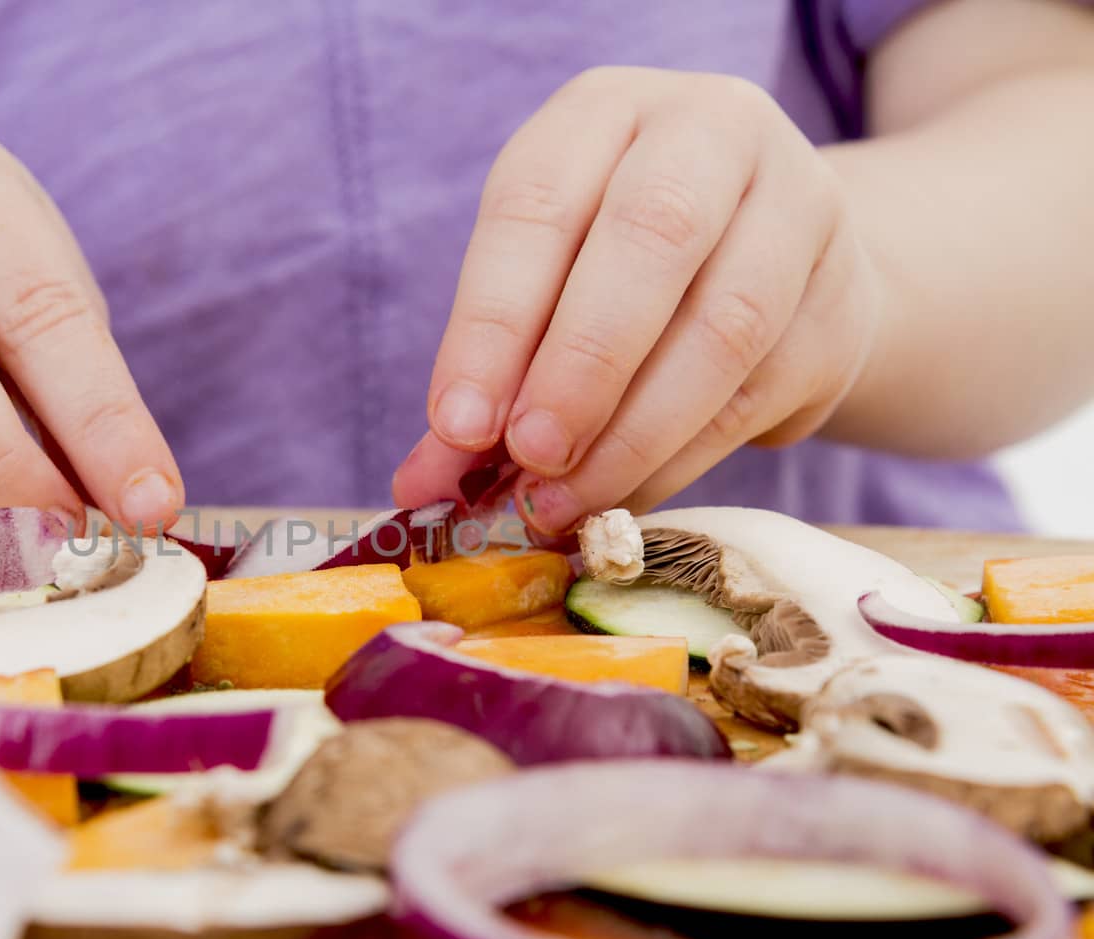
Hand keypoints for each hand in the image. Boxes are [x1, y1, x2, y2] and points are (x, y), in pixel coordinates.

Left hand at [394, 68, 883, 531]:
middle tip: (530, 457)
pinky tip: (624, 498)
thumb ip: (483, 376)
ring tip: (567, 501)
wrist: (769, 259)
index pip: (538, 204)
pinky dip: (680, 459)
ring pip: (725, 326)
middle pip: (653, 237)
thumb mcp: (540, 283)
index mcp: (605, 111)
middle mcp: (713, 132)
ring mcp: (798, 208)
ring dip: (635, 433)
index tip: (458, 425)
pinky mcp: (841, 302)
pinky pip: (758, 393)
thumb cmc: (614, 269)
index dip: (492, 323)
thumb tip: (423, 486)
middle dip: (580, 365)